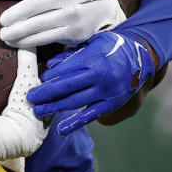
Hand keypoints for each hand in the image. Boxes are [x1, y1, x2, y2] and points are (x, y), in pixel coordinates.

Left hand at [0, 0, 124, 47]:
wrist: (103, 8)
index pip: (36, 4)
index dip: (18, 12)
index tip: (3, 19)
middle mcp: (69, 10)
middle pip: (38, 22)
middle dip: (17, 30)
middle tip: (2, 33)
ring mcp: (73, 25)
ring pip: (43, 35)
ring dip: (22, 40)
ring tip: (8, 40)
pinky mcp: (75, 37)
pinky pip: (50, 41)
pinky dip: (33, 44)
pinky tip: (21, 44)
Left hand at [27, 30, 153, 134]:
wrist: (142, 57)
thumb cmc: (113, 47)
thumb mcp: (94, 42)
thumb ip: (72, 54)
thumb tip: (51, 65)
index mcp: (93, 58)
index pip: (65, 69)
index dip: (49, 77)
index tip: (37, 80)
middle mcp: (99, 76)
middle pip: (66, 86)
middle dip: (45, 93)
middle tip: (30, 98)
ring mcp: (105, 92)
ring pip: (75, 102)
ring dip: (55, 107)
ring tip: (39, 110)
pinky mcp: (111, 104)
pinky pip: (90, 115)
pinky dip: (75, 123)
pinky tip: (62, 129)